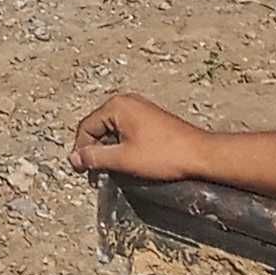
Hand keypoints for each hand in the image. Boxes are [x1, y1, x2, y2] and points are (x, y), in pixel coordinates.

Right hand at [71, 89, 207, 180]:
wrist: (201, 155)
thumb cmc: (164, 155)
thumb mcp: (124, 159)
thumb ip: (95, 157)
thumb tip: (74, 158)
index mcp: (116, 106)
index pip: (86, 127)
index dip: (81, 150)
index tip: (82, 171)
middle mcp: (126, 101)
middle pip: (98, 126)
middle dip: (95, 150)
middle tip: (97, 173)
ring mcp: (140, 108)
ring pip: (112, 129)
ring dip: (109, 149)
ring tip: (113, 169)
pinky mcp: (151, 118)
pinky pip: (126, 129)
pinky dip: (122, 145)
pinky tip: (128, 160)